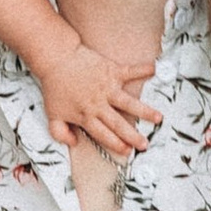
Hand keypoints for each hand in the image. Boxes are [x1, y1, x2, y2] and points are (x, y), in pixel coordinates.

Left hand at [38, 41, 162, 160]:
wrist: (57, 59)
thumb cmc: (54, 86)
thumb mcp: (51, 115)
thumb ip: (60, 133)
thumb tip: (73, 143)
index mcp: (86, 116)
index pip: (103, 135)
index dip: (115, 144)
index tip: (127, 151)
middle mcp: (99, 104)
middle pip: (118, 124)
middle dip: (132, 136)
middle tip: (145, 144)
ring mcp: (107, 87)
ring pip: (129, 103)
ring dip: (144, 111)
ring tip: (158, 118)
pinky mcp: (111, 71)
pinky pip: (131, 71)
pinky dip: (144, 70)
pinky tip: (156, 71)